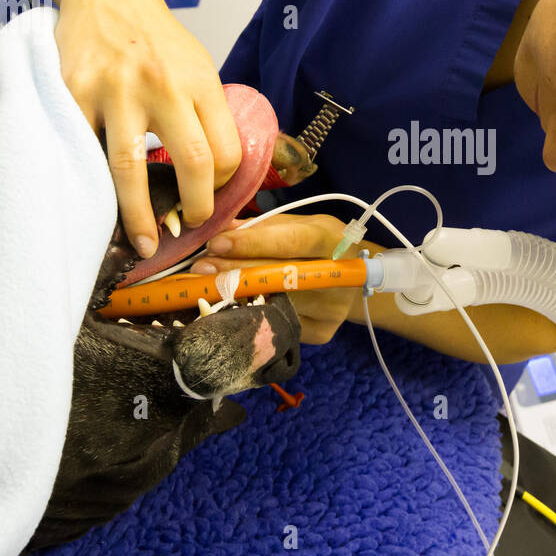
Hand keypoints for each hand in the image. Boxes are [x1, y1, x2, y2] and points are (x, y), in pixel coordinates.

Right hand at [54, 0, 240, 257]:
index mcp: (200, 82)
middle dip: (193, 208)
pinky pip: (83, 152)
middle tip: (188, 227)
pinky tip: (97, 206)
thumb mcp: (198, 66)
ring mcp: (114, 90)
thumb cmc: (155, 39)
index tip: (211, 197)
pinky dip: (91, 185)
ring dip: (139, 216)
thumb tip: (219, 176)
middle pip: (192, 163)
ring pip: (130, 170)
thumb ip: (207, 114)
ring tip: (145, 243)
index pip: (225, 151)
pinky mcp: (73, 93)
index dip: (223, 185)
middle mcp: (162, 85)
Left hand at [189, 213, 370, 344]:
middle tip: (200, 268)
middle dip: (235, 271)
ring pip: (275, 303)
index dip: (252, 243)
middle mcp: (339, 277)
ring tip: (207, 286)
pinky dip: (252, 314)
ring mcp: (332, 309)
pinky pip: (278, 324)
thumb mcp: (300, 224)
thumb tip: (221, 229)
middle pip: (280, 277)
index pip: (291, 242)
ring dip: (236, 295)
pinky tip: (232, 305)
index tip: (216, 244)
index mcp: (334, 240)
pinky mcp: (322, 332)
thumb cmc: (320, 245)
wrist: (355, 280)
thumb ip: (264, 226)